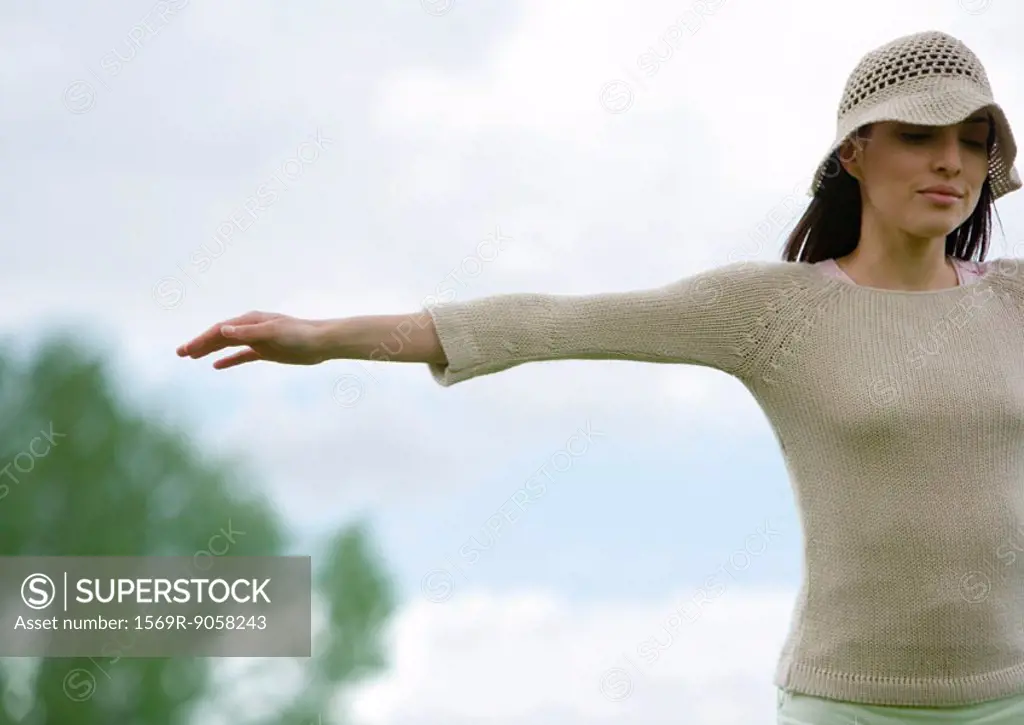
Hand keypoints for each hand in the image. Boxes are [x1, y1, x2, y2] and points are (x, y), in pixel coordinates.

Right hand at [176, 311, 327, 368]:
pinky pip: (242, 355)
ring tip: (191, 357)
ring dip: (209, 351)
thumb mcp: (272, 333)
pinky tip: (216, 366)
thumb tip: (222, 329)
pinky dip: (229, 360)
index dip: (201, 340)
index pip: (219, 330)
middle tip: (180, 353)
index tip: (186, 351)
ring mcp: (257, 340)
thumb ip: (248, 332)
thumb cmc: (299, 334)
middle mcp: (251, 328)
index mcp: (250, 321)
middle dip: (199, 344)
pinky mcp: (266, 351)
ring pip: (228, 346)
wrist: (321, 342)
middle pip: (219, 336)